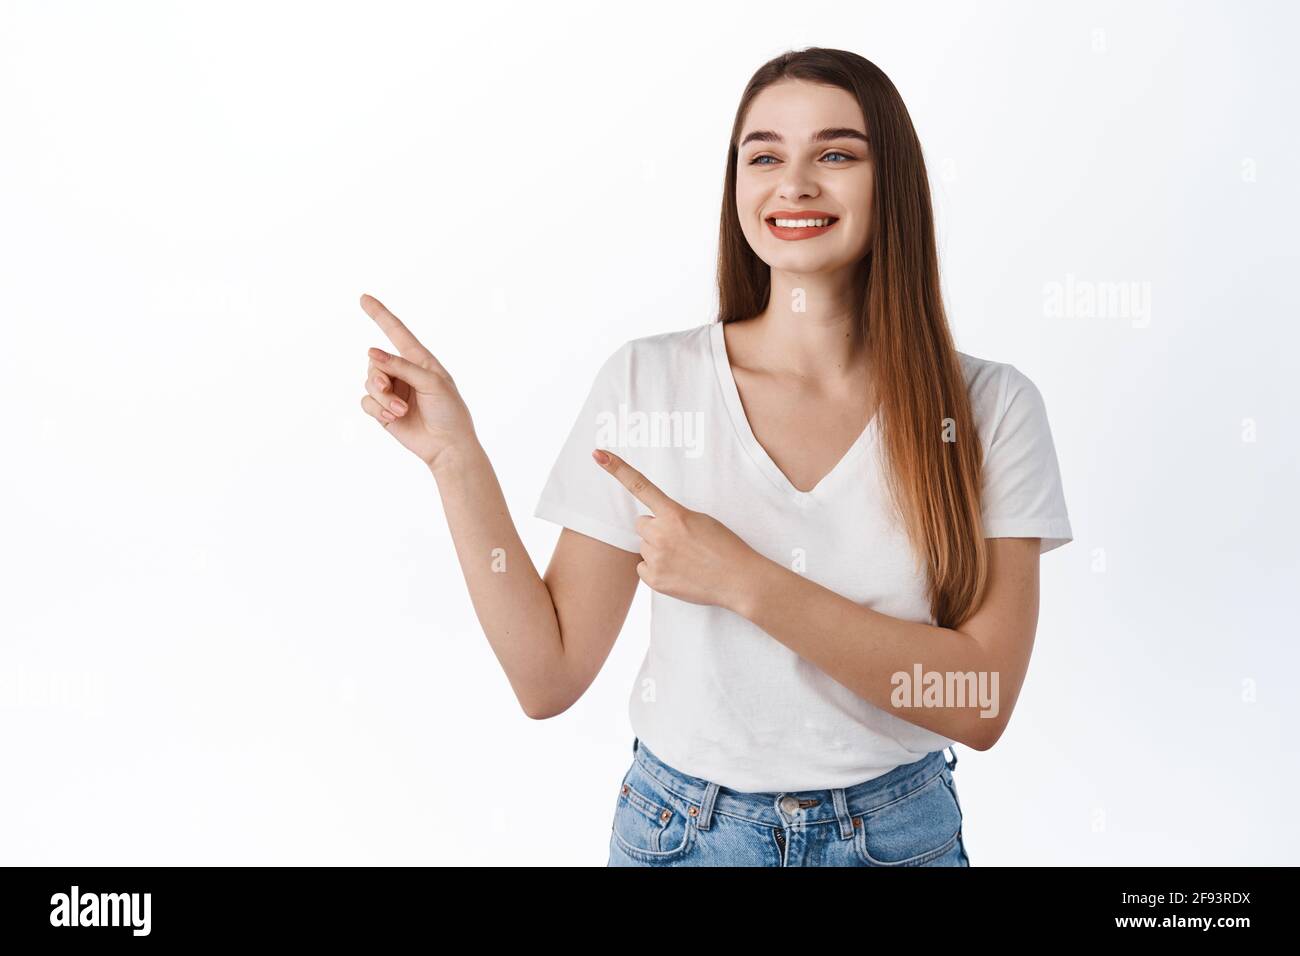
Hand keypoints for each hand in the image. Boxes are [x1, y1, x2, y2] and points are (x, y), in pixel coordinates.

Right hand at [358, 293, 477, 470]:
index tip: (364, 298)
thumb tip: (371, 352)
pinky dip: (377, 409)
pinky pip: (366, 402)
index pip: (397, 332)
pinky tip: (393, 418)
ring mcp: (392, 391)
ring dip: (383, 398)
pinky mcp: (383, 411)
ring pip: (369, 383)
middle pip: (375, 361)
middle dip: (380, 376)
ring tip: (401, 410)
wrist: (447, 446)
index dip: (380, 314)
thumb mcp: (431, 382)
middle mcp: (403, 372)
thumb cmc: (449, 411)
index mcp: (419, 360)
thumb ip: (401, 366)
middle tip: (391, 392)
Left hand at [593, 448, 762, 611]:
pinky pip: (643, 568)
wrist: (739, 580)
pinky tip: (678, 572)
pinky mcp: (654, 580)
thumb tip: (652, 525)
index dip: (617, 468)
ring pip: (644, 547)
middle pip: (641, 524)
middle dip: (655, 529)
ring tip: (684, 559)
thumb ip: (673, 517)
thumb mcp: (701, 520)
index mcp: (674, 514)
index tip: (598, 454)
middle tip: (680, 540)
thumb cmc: (724, 547)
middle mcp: (661, 534)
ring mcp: (656, 558)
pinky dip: (656, 570)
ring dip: (658, 550)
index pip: (640, 485)